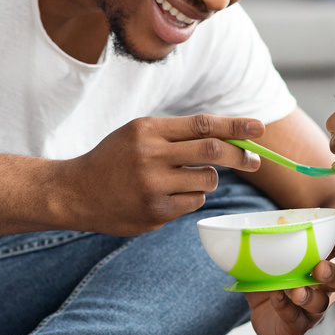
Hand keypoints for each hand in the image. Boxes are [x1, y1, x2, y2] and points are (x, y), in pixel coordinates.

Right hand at [63, 114, 263, 235]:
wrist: (74, 192)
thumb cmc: (113, 160)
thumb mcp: (137, 135)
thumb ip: (176, 135)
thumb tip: (229, 137)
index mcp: (148, 129)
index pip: (203, 124)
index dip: (236, 125)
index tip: (259, 128)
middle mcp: (151, 154)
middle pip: (213, 150)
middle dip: (240, 155)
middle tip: (255, 160)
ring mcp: (153, 185)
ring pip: (207, 181)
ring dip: (206, 180)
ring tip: (182, 180)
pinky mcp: (154, 211)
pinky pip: (193, 202)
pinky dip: (189, 198)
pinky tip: (166, 197)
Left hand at [245, 220, 334, 334]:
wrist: (258, 310)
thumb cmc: (270, 278)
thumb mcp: (267, 256)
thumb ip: (270, 242)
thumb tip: (261, 224)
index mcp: (319, 265)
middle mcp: (321, 287)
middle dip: (333, 273)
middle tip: (321, 268)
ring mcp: (311, 309)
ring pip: (320, 303)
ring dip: (309, 296)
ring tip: (296, 291)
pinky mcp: (298, 326)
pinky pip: (295, 318)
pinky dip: (286, 307)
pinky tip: (277, 297)